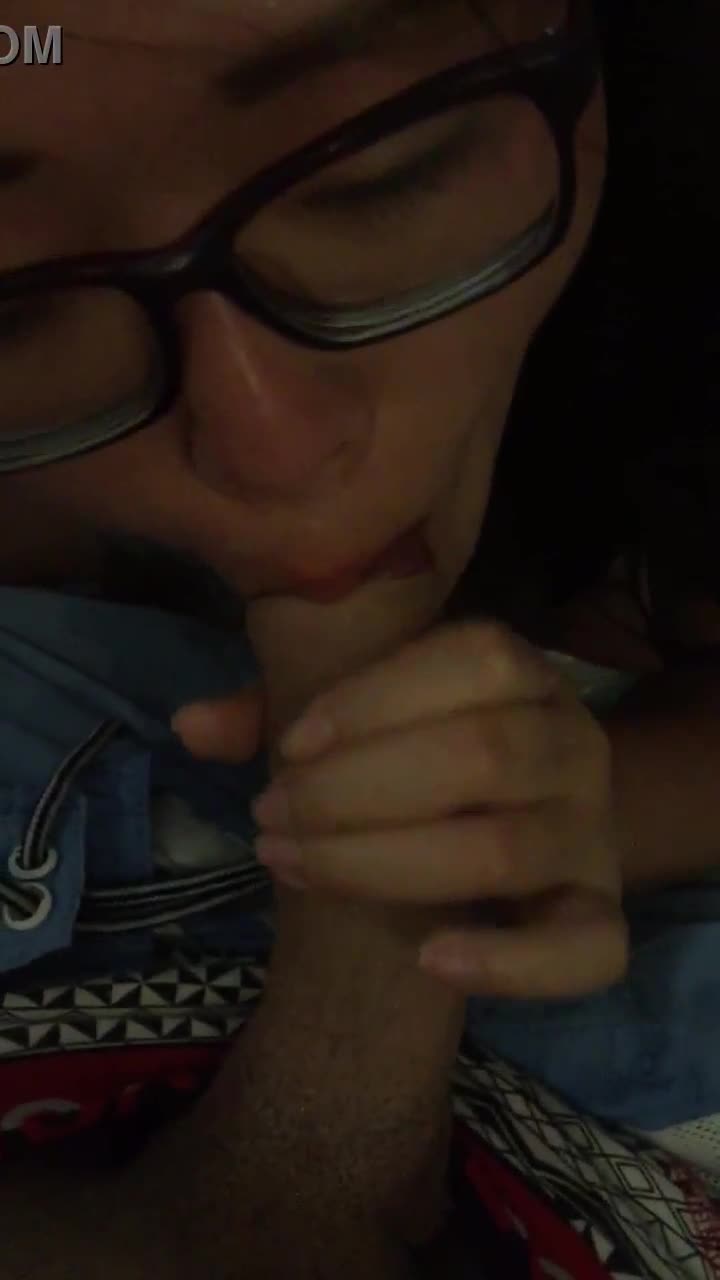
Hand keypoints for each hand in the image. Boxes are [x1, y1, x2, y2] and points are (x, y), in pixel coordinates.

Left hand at [173, 622, 627, 998]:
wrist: (518, 821)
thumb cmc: (419, 756)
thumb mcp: (357, 719)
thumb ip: (278, 713)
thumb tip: (190, 726)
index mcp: (525, 674)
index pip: (476, 660)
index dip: (378, 699)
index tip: (292, 745)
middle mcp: (573, 742)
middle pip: (481, 755)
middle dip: (353, 791)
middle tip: (270, 815)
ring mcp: (591, 832)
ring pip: (504, 850)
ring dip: (382, 865)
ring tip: (293, 864)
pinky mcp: (601, 915)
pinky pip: (585, 948)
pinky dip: (509, 961)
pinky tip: (428, 960)